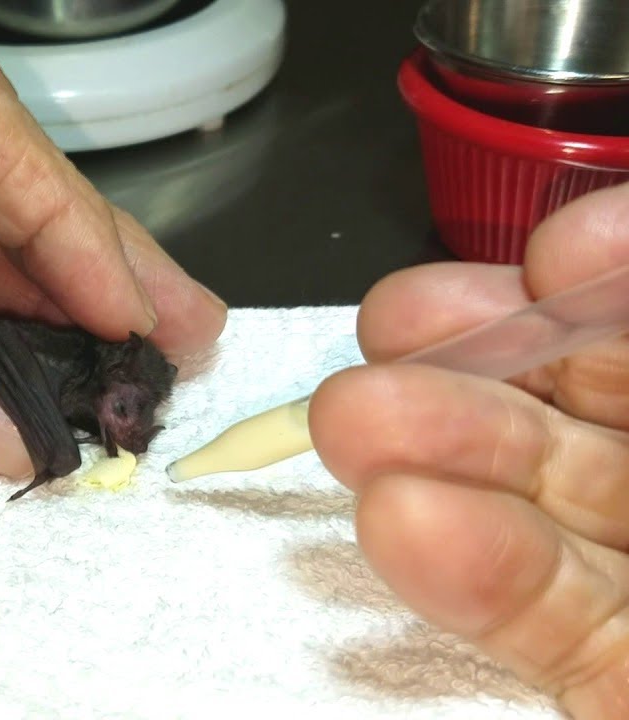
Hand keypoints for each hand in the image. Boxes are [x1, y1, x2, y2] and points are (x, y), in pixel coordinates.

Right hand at [310, 181, 628, 717]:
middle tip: (396, 330)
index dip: (614, 283)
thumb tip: (602, 246)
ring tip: (352, 424)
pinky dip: (464, 571)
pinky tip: (397, 520)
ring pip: (545, 498)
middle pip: (588, 401)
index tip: (562, 253)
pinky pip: (543, 618)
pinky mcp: (607, 679)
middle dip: (485, 359)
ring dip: (440, 450)